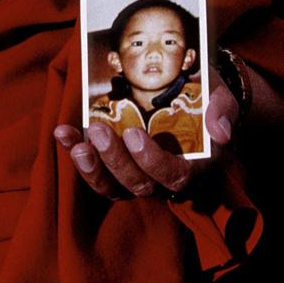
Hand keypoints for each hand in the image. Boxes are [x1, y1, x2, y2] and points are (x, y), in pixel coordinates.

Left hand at [54, 67, 240, 199]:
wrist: (192, 94)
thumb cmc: (206, 98)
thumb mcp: (220, 97)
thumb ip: (221, 110)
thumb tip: (219, 132)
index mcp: (195, 166)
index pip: (174, 176)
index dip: (152, 161)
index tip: (133, 134)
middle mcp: (164, 179)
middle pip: (138, 184)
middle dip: (116, 161)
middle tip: (100, 130)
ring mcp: (138, 175)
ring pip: (113, 187)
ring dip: (91, 169)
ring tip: (75, 145)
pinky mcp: (116, 167)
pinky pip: (95, 171)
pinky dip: (75, 153)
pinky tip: (62, 133)